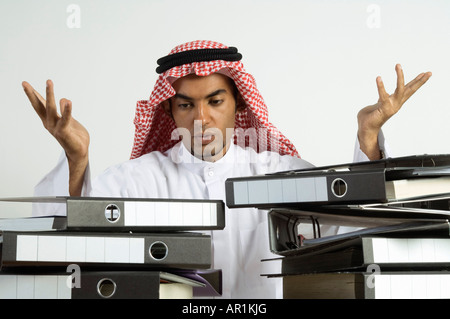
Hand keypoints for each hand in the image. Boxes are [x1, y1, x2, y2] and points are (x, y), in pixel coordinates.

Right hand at [22, 80, 89, 194]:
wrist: (79, 152)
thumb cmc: (74, 136)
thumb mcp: (69, 120)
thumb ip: (65, 110)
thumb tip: (63, 99)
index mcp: (50, 120)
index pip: (40, 105)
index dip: (34, 94)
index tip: (25, 84)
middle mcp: (50, 123)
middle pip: (39, 106)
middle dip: (32, 94)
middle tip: (24, 83)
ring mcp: (56, 127)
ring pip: (51, 108)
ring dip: (50, 95)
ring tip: (49, 82)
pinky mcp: (64, 131)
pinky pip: (66, 118)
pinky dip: (67, 110)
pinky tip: (68, 101)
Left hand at [357, 64, 431, 159]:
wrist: (365, 129)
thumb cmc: (369, 117)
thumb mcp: (378, 104)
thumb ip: (382, 99)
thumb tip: (382, 95)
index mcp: (395, 102)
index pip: (408, 90)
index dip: (416, 81)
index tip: (424, 73)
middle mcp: (396, 104)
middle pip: (410, 90)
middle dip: (419, 81)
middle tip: (428, 72)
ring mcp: (391, 106)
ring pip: (400, 90)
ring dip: (400, 77)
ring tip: (398, 65)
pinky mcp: (384, 108)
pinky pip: (383, 95)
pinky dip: (380, 86)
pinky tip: (378, 77)